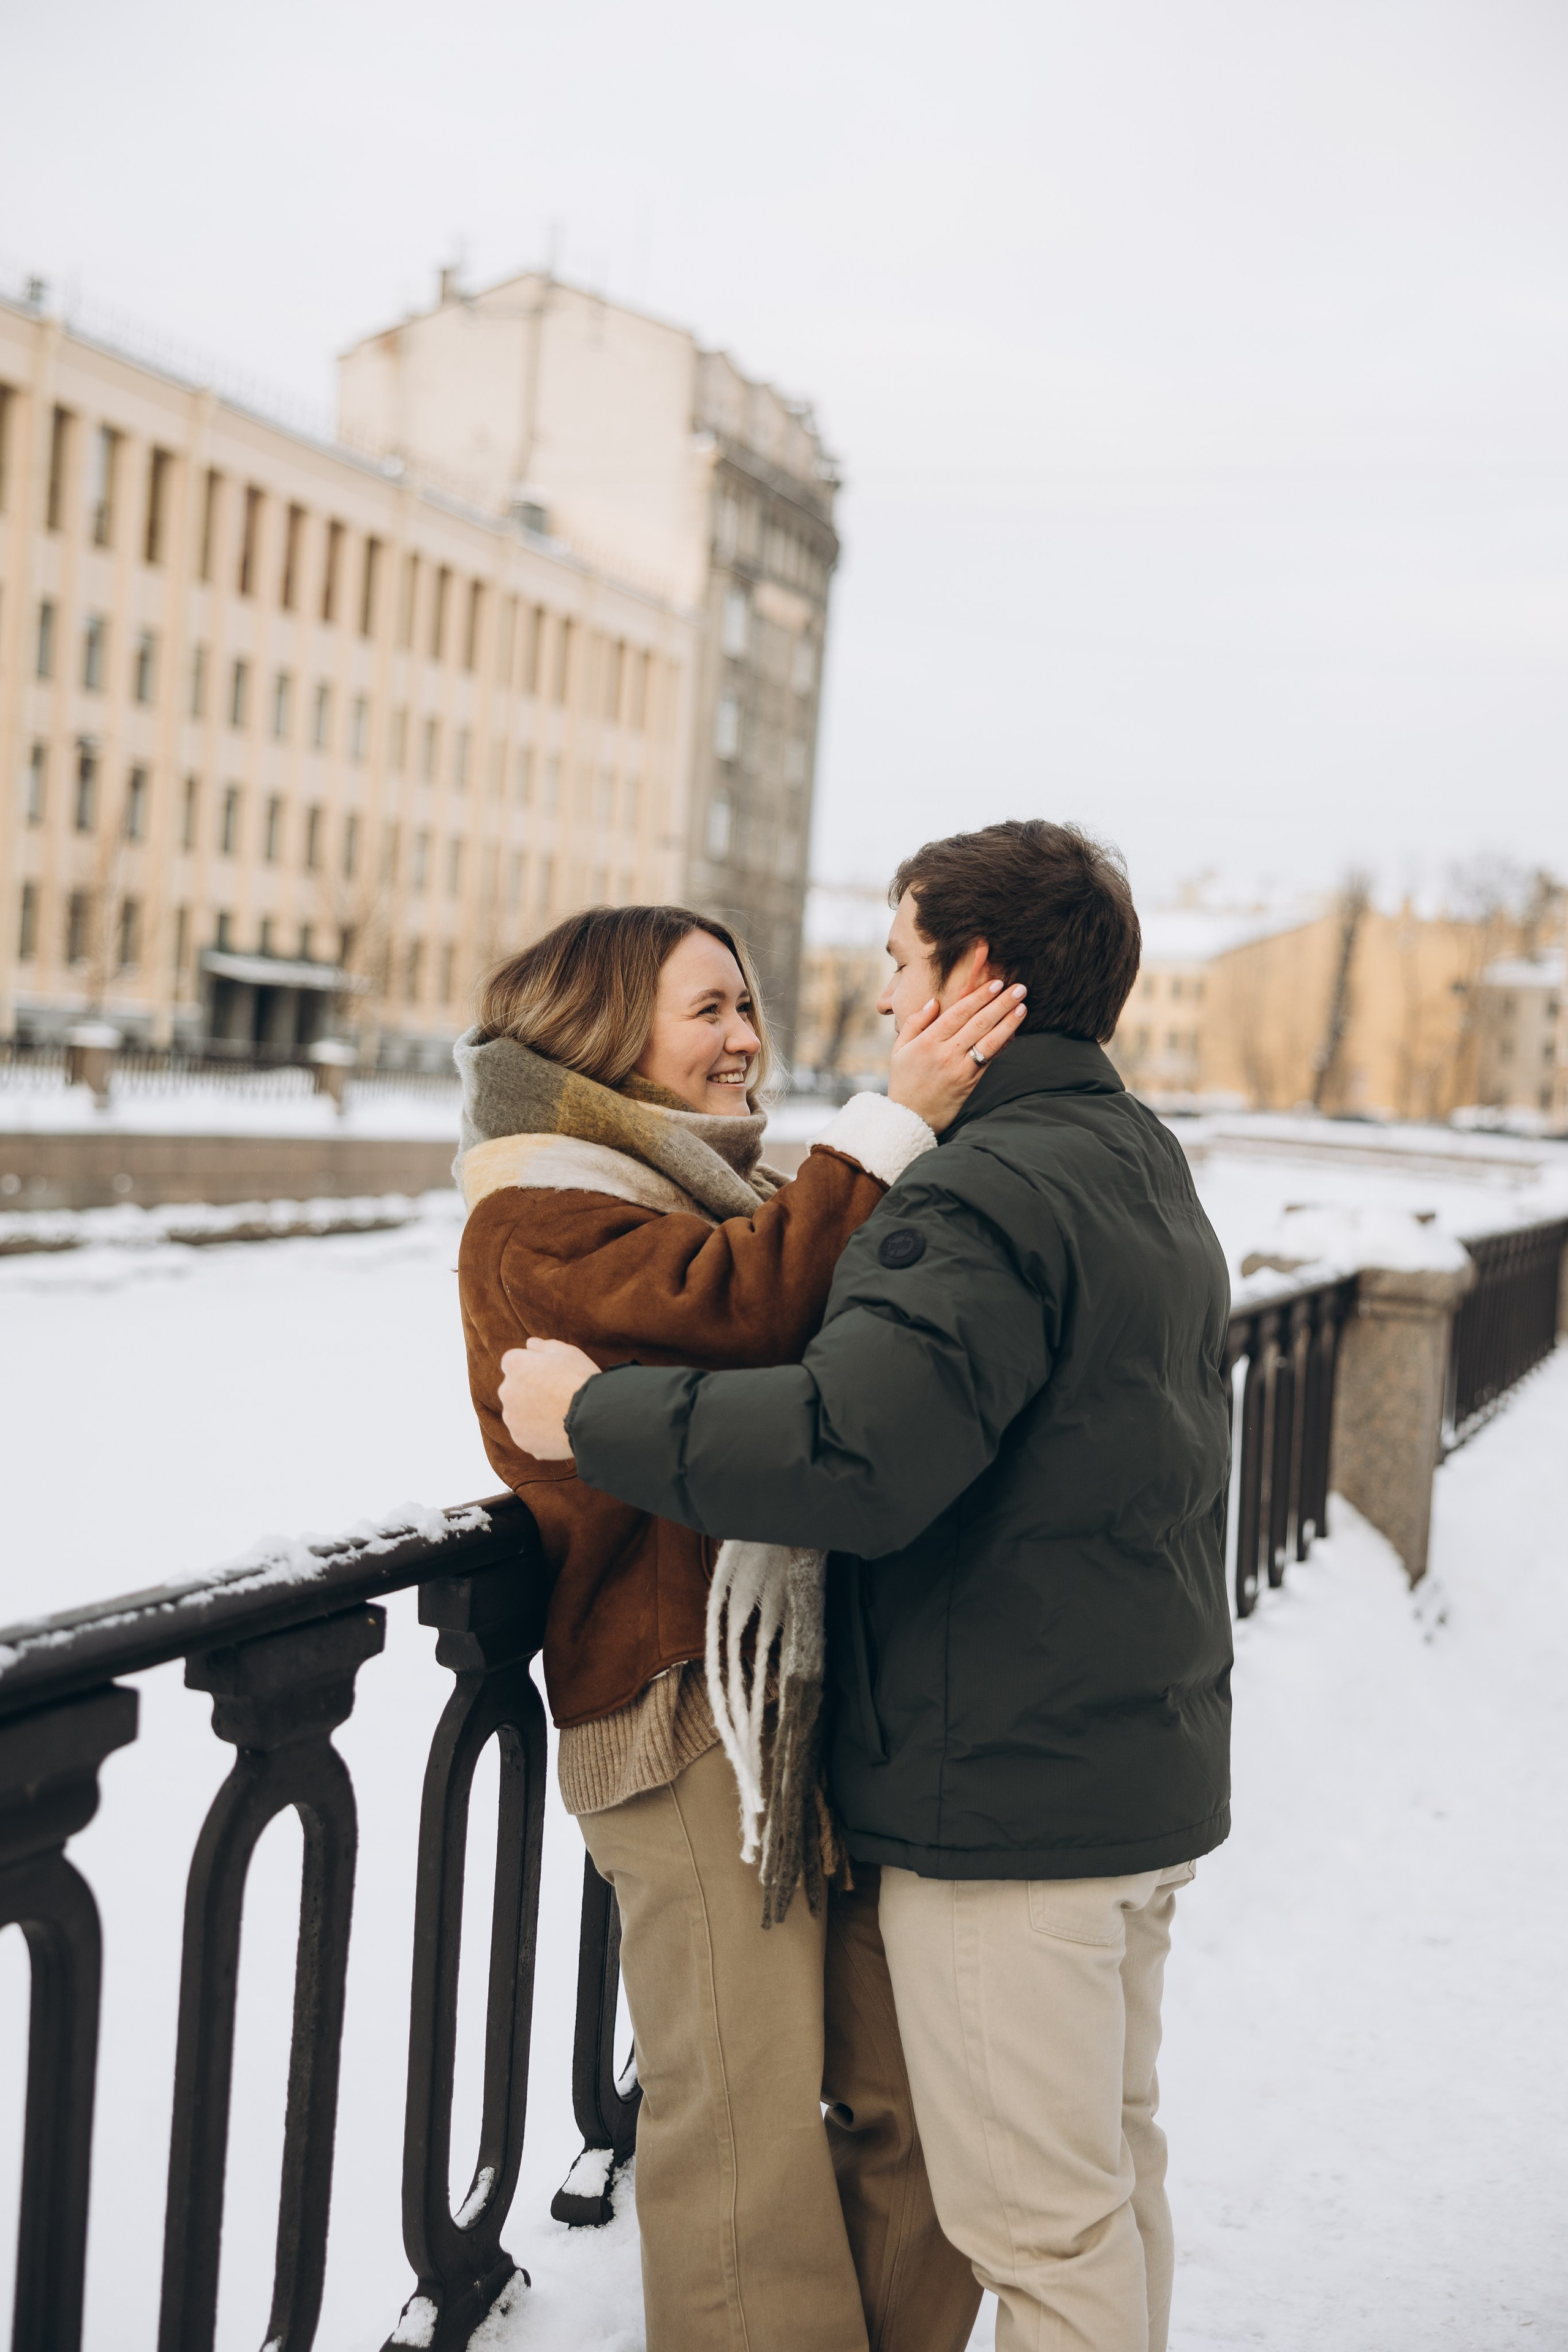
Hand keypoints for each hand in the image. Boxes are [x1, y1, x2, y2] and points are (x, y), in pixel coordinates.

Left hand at [498, 1338, 600, 1459]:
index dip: (532, 1368)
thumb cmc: (580, 1379)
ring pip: (520, 1414)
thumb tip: (530, 1344)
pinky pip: (528, 1435)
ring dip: (533, 1413)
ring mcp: (512, 1419)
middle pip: (514, 1389)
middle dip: (530, 1391)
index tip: (549, 1375)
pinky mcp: (521, 1441)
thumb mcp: (567, 1352)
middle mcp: (507, 1391)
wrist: (592, 1418)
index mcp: (515, 1365)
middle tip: (556, 1396)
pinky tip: (558, 1430)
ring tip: (559, 1415)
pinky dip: (539, 1434)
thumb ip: (544, 1347)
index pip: (514, 1363)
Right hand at [887, 980, 1026, 1132]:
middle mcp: (946, 1054)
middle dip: (1001, 1004)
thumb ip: (915, 1022)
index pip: (959, 1013)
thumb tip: (935, 1002)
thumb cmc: (904, 1081)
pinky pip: (990, 1059)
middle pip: (979, 1023)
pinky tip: (1013, 1031)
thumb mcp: (899, 1049)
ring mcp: (961, 1069)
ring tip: (1023, 1006)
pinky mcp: (971, 1082)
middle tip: (1019, 988)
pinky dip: (1003, 1044)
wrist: (911, 1118)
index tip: (996, 983)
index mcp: (928, 1042)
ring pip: (989, 1041)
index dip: (979, 997)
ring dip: (1009, 1022)